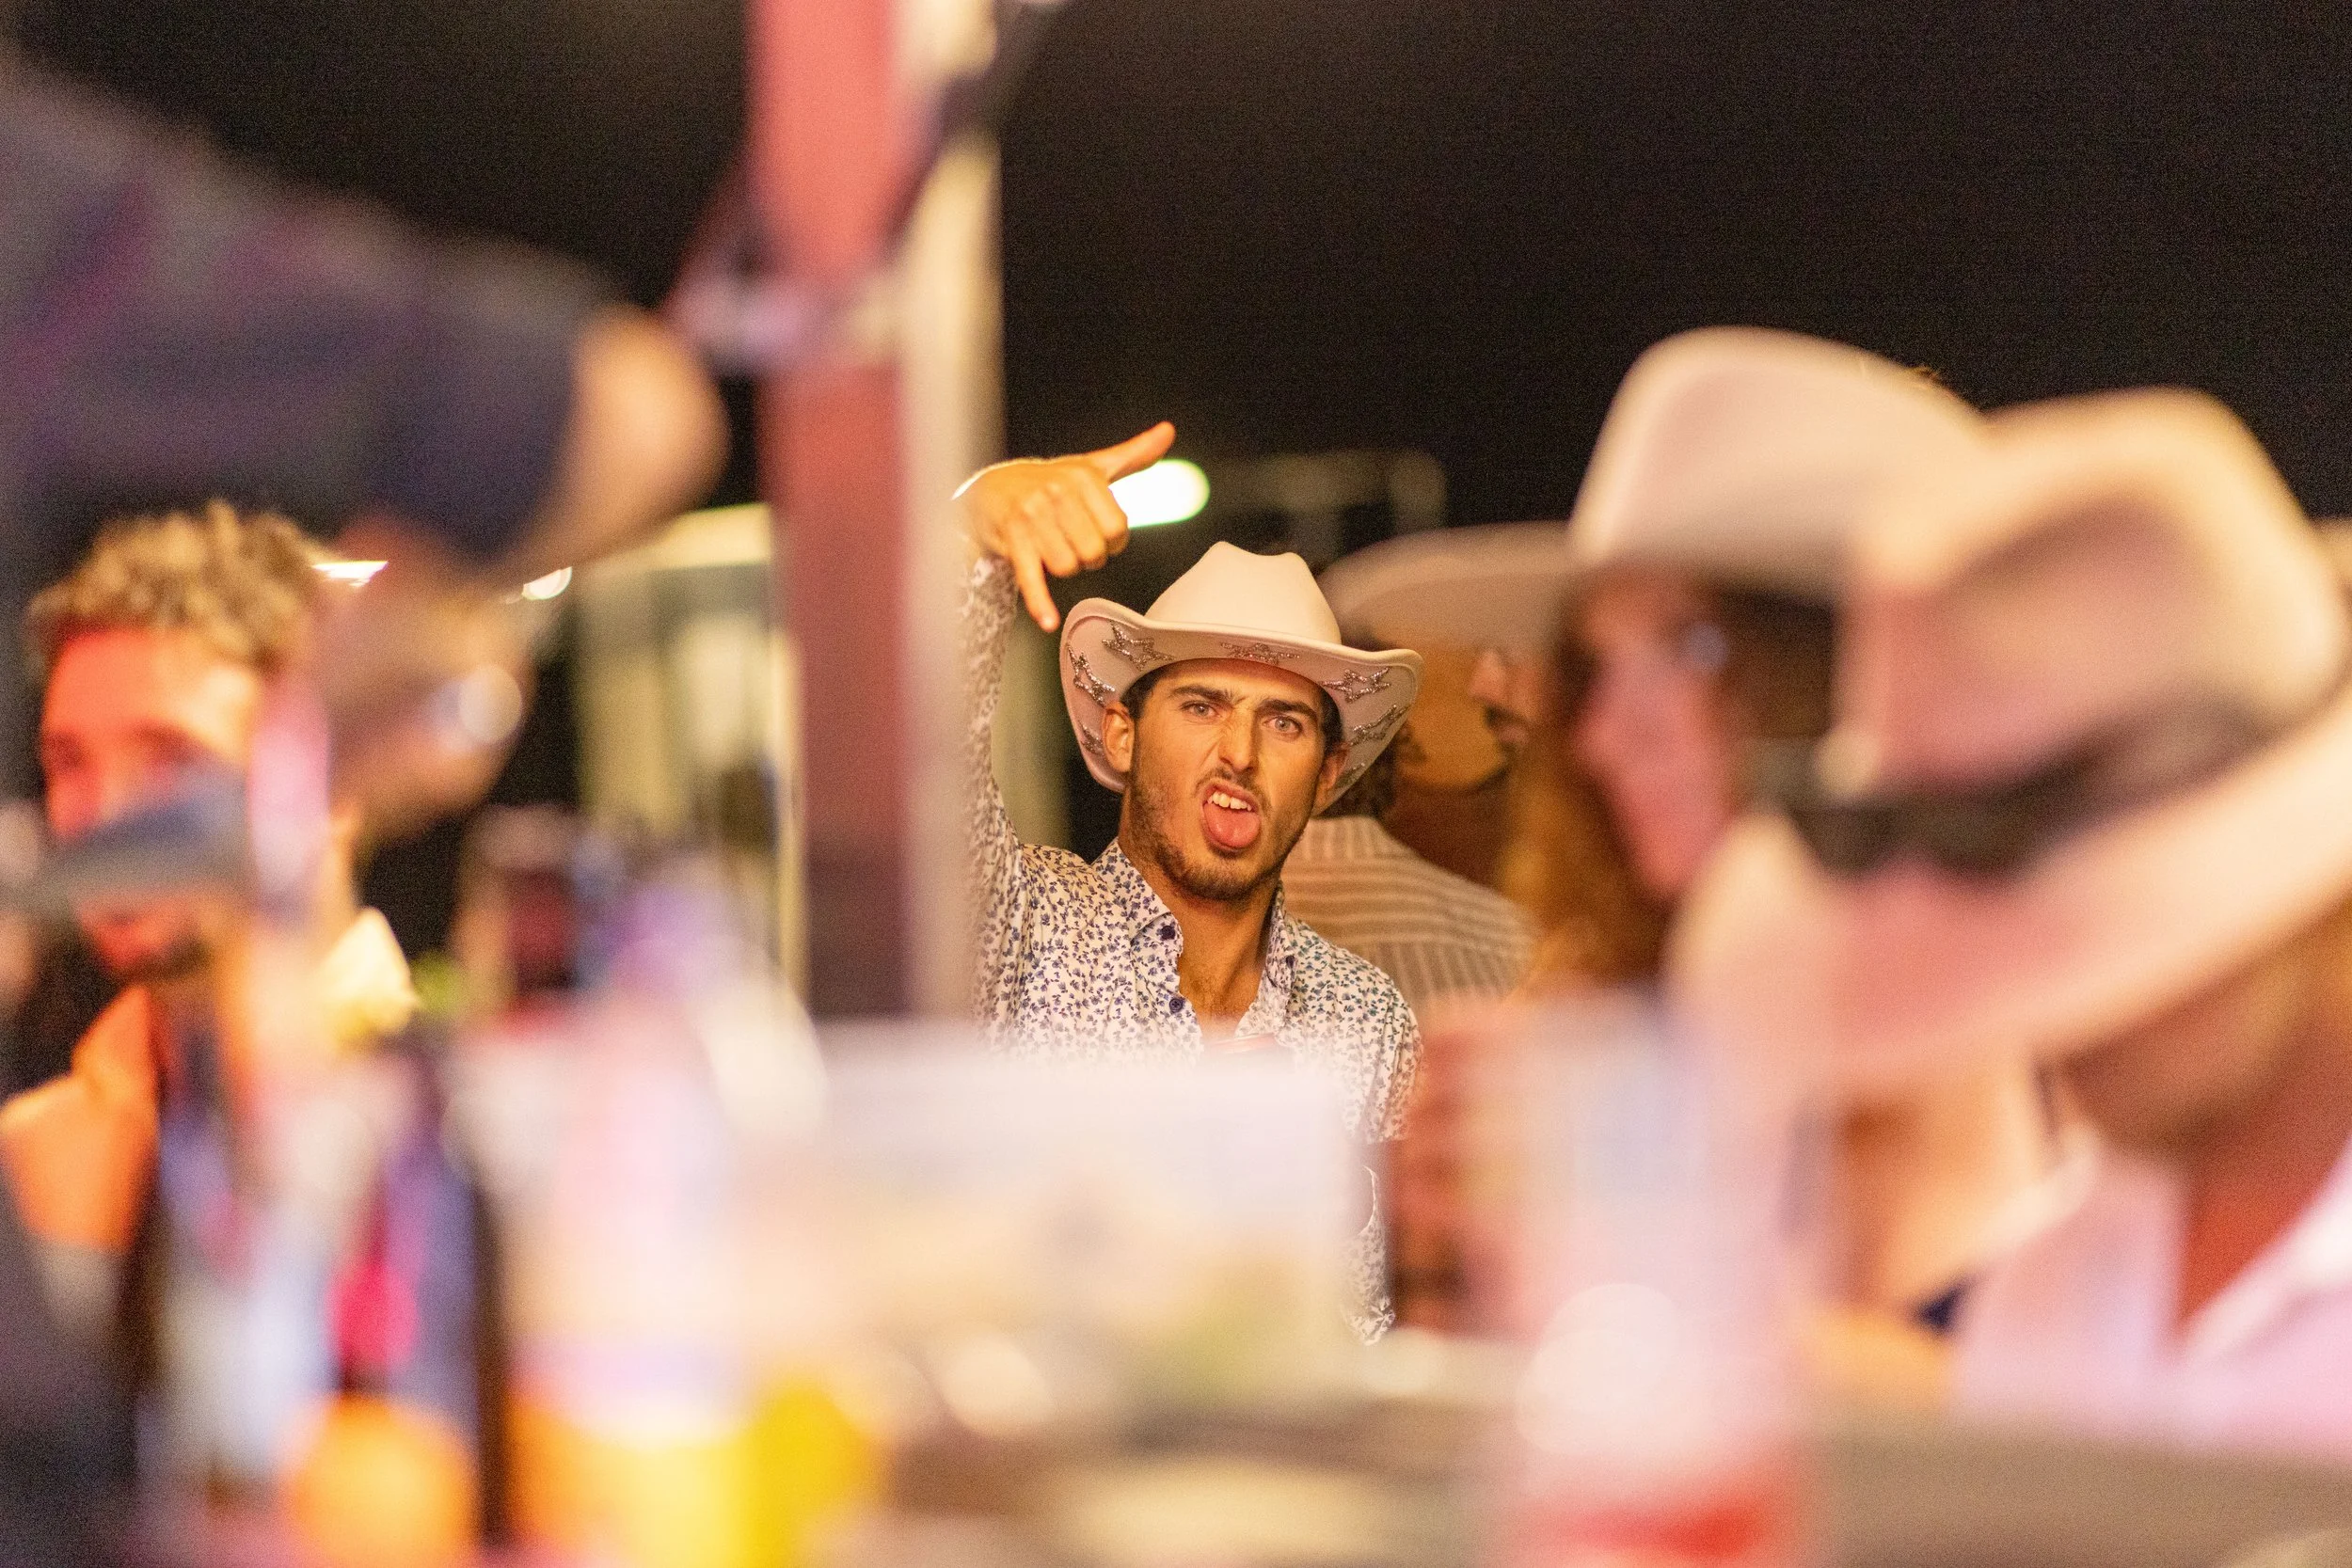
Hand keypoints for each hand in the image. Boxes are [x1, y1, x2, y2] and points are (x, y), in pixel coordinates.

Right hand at [958, 422, 1174, 630]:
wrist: (990, 490)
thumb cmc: (1048, 482)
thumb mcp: (1091, 466)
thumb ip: (1133, 454)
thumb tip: (1168, 432)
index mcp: (1083, 476)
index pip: (1117, 528)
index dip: (1113, 540)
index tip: (1099, 533)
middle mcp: (1057, 493)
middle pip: (1094, 552)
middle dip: (1089, 556)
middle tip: (1074, 542)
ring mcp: (1032, 518)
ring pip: (1068, 567)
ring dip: (1065, 567)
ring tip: (1052, 548)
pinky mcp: (1013, 542)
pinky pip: (1032, 578)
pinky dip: (1040, 603)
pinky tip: (1048, 621)